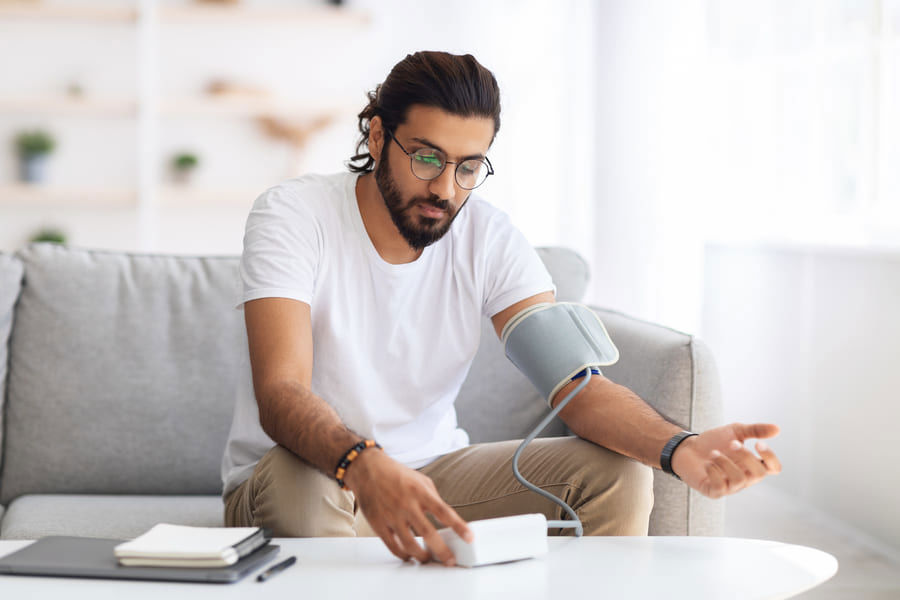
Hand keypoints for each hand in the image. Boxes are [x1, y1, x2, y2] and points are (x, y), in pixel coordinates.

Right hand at [343, 448, 472, 565]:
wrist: (367, 469)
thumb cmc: (396, 474)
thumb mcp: (421, 480)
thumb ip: (433, 498)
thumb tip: (445, 518)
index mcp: (420, 491)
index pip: (444, 511)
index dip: (458, 526)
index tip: (470, 538)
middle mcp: (406, 504)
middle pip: (427, 533)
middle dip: (441, 550)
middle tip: (450, 560)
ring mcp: (391, 515)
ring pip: (409, 544)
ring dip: (422, 556)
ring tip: (428, 559)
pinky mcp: (378, 524)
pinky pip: (393, 546)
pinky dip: (403, 554)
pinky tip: (409, 556)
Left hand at [670, 423, 781, 498]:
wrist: (687, 448)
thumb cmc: (714, 442)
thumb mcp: (735, 431)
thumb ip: (755, 430)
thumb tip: (777, 429)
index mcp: (753, 464)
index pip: (774, 468)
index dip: (771, 458)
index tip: (758, 443)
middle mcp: (745, 478)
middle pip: (759, 474)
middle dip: (746, 457)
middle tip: (731, 443)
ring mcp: (731, 487)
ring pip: (739, 480)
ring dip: (726, 463)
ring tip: (713, 453)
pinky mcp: (714, 491)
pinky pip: (720, 487)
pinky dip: (714, 472)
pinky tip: (707, 463)